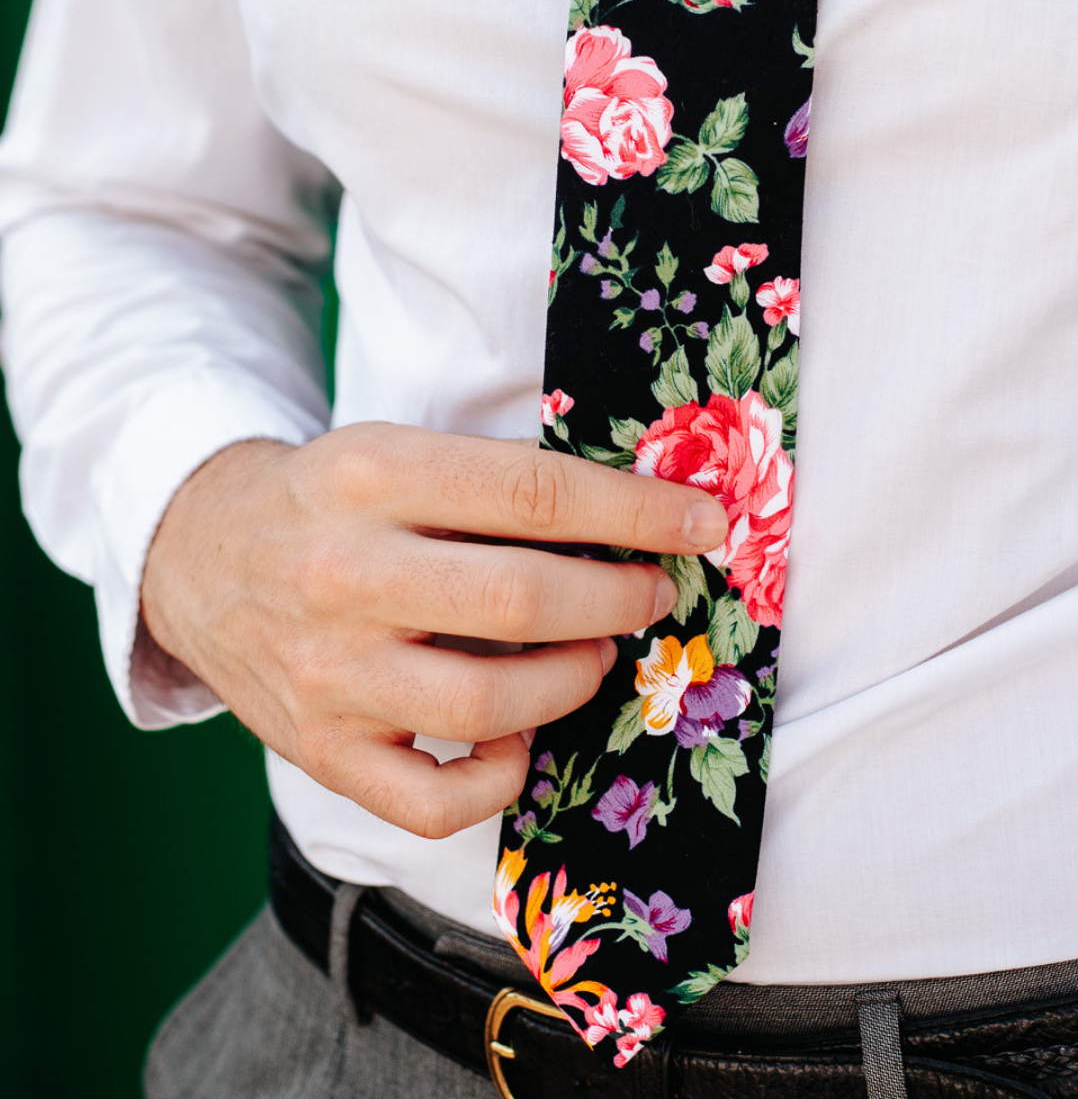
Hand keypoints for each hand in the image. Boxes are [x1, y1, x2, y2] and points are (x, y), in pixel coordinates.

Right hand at [140, 423, 726, 838]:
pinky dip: (500, 777)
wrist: (202, 557)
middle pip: (523, 600)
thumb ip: (500, 483)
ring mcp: (329, 672)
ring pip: (490, 703)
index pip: (535, 493)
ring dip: (573, 681)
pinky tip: (517, 737)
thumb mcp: (399, 451)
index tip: (703, 523)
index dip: (637, 513)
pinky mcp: (322, 752)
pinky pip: (434, 801)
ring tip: (592, 654)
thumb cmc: (331, 501)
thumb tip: (643, 516)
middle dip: (618, 599)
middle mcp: (345, 573)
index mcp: (373, 475)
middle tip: (651, 594)